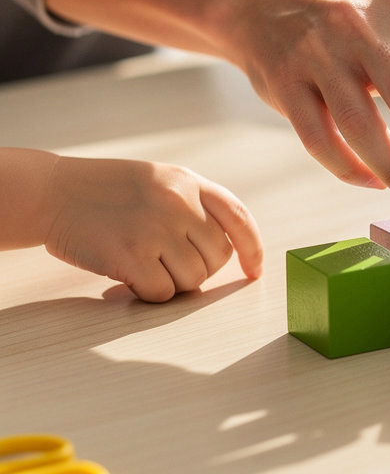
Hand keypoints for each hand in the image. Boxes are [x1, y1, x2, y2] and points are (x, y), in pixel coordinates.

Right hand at [42, 158, 263, 300]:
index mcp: (188, 182)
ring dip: (172, 282)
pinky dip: (148, 292)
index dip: (252, 249)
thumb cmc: (106, 192)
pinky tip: (128, 276)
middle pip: (217, 257)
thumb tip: (231, 248)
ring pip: (193, 279)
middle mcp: (178, 202)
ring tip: (144, 264)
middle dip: (199, 269)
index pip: (239, 218)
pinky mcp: (131, 255)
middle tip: (166, 263)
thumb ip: (194, 204)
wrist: (51, 193)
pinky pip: (163, 293)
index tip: (254, 271)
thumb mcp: (158, 180)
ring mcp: (156, 228)